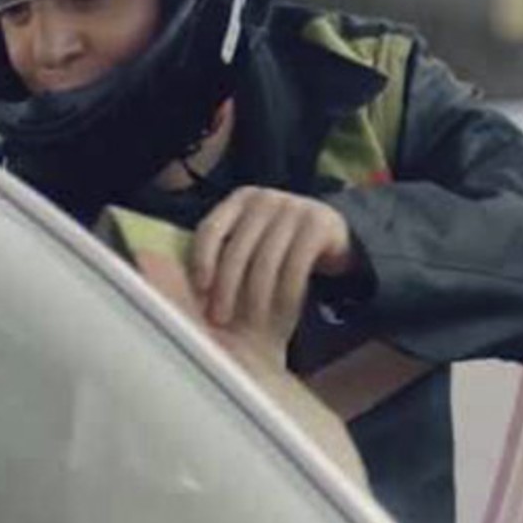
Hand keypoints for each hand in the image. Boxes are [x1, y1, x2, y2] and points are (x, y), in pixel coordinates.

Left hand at [189, 188, 354, 335]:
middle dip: (225, 288)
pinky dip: (286, 292)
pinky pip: (296, 264)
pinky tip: (282, 311)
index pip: (211, 229)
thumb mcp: (252, 241)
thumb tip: (188, 284)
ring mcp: (293, 207)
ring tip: (250, 322)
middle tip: (219, 319)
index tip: (200, 289)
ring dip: (255, 296)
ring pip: (265, 260)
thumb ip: (225, 251)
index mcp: (241, 199)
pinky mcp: (318, 223)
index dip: (201, 260)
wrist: (334, 239)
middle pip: (237, 249)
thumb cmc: (282, 246)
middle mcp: (265, 199)